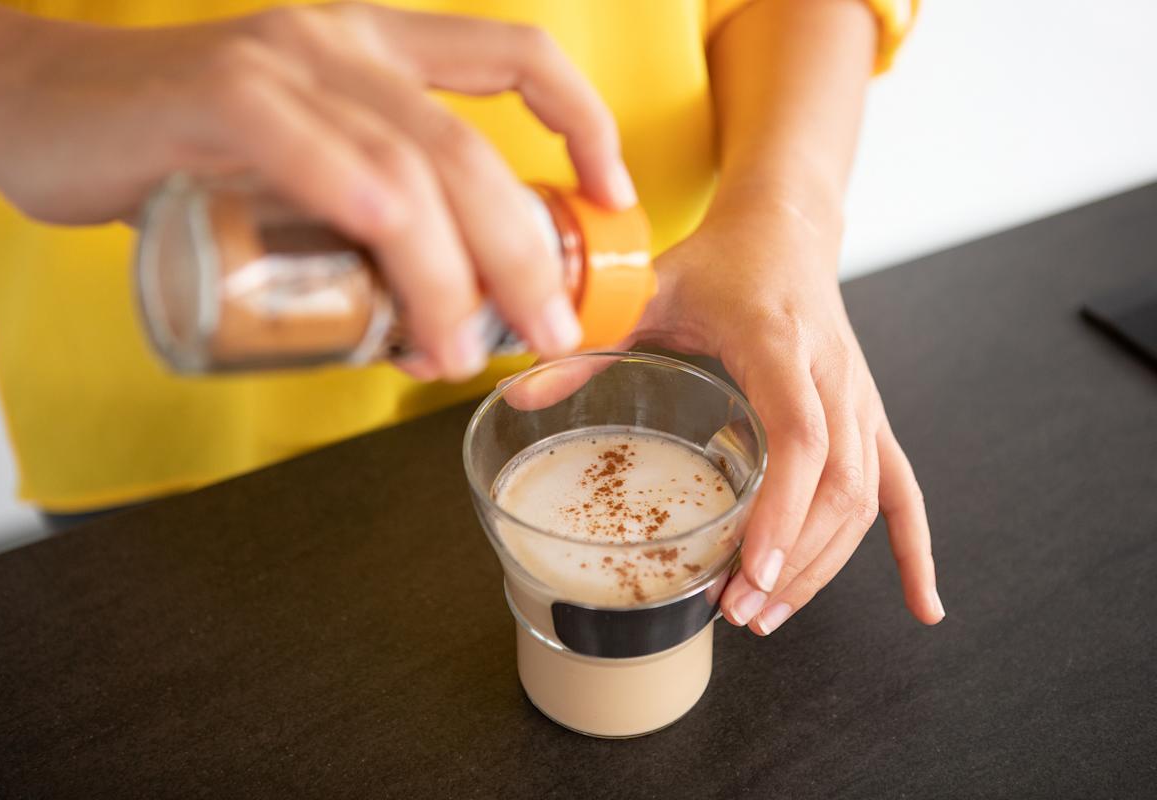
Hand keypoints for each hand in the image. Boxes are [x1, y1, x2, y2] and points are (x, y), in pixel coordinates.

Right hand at [0, 1, 635, 379]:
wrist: (39, 106)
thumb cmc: (177, 152)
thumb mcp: (300, 172)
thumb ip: (368, 221)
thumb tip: (442, 316)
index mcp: (376, 50)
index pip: (512, 57)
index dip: (583, 118)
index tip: (613, 195)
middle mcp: (343, 44)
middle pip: (470, 148)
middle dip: (526, 250)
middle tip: (548, 330)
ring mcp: (283, 63)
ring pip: (407, 166)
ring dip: (451, 273)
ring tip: (459, 350)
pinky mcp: (218, 95)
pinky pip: (314, 150)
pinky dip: (369, 212)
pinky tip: (397, 282)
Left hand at [629, 191, 944, 634]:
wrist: (787, 229)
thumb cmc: (721, 261)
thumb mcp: (650, 287)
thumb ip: (592, 338)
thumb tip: (520, 392)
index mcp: (780, 345)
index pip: (800, 438)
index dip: (782, 510)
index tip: (754, 571)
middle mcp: (833, 378)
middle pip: (838, 485)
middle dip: (795, 559)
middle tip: (738, 612)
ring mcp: (859, 401)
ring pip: (865, 498)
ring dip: (826, 566)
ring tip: (768, 615)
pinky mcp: (868, 418)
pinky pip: (902, 490)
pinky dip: (912, 549)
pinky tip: (922, 604)